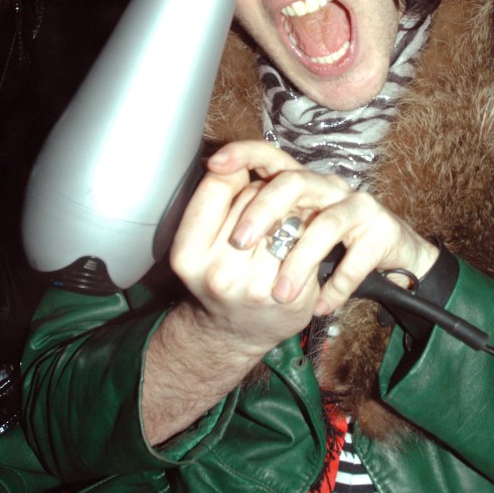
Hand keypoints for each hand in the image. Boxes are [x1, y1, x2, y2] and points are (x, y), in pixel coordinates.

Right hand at [169, 153, 318, 357]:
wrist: (231, 334)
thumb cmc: (218, 274)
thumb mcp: (198, 239)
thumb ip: (214, 197)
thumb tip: (237, 158)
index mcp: (187, 254)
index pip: (219, 183)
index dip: (234, 175)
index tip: (238, 186)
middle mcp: (219, 273)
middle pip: (256, 197)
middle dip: (263, 196)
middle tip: (260, 214)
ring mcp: (256, 286)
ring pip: (286, 215)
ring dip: (289, 212)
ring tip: (281, 226)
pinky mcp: (289, 296)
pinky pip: (307, 241)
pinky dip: (307, 236)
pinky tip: (298, 246)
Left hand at [205, 140, 438, 315]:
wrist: (394, 265)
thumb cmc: (330, 249)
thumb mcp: (291, 234)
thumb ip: (261, 222)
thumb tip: (217, 221)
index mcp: (301, 181)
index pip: (269, 154)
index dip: (243, 153)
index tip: (215, 164)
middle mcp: (328, 186)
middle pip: (294, 182)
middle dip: (264, 211)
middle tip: (239, 244)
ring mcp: (357, 205)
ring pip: (327, 222)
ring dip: (300, 260)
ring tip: (280, 294)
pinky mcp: (382, 230)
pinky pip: (358, 258)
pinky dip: (337, 286)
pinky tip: (320, 306)